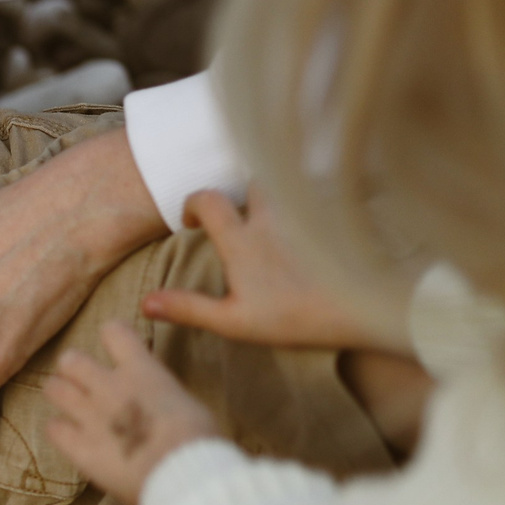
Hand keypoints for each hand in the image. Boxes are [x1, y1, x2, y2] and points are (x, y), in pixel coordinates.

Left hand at [44, 322, 222, 504]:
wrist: (183, 473)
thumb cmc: (197, 440)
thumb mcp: (184, 402)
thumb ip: (158, 392)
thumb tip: (153, 396)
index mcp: (141, 370)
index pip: (113, 332)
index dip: (112, 337)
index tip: (115, 347)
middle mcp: (109, 386)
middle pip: (70, 359)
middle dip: (74, 368)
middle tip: (84, 382)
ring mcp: (90, 416)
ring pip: (53, 388)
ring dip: (60, 394)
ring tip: (70, 406)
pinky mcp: (79, 447)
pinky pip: (52, 429)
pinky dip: (59, 431)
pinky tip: (71, 437)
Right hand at [144, 191, 400, 351]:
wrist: (360, 308)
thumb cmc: (293, 318)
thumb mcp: (233, 321)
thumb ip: (188, 308)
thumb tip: (145, 302)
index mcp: (242, 239)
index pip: (208, 199)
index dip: (193, 204)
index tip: (192, 224)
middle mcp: (271, 217)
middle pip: (251, 183)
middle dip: (241, 194)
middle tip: (240, 219)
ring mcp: (304, 213)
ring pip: (286, 187)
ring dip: (276, 197)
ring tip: (275, 223)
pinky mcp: (334, 217)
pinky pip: (319, 197)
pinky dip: (312, 203)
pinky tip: (315, 228)